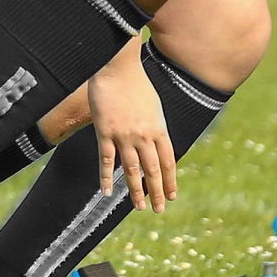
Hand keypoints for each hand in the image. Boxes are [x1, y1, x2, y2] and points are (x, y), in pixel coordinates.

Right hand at [88, 51, 177, 212]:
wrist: (117, 67)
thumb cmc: (135, 83)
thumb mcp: (153, 106)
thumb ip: (154, 126)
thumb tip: (157, 143)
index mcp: (158, 128)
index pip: (168, 161)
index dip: (170, 181)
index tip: (171, 195)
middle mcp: (144, 136)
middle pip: (153, 170)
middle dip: (157, 192)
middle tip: (159, 209)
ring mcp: (124, 135)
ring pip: (132, 170)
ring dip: (136, 191)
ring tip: (140, 207)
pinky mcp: (105, 132)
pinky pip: (106, 160)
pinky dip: (106, 178)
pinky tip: (107, 192)